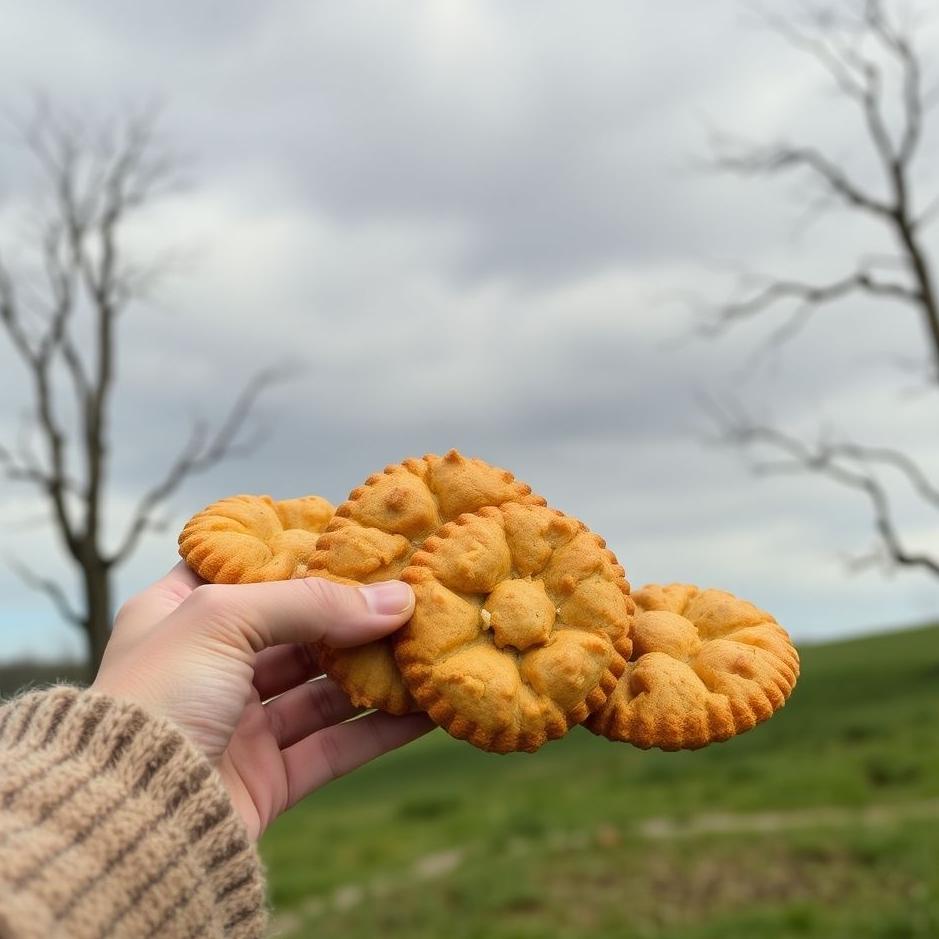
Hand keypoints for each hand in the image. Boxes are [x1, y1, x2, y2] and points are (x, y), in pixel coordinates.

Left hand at [91, 562, 433, 839]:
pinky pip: (337, 745)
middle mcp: (210, 667)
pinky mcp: (269, 777)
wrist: (131, 822)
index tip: (352, 536)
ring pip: (323, 688)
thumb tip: (396, 599)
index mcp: (178, 617)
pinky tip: (425, 709)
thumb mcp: (225, 620)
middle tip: (409, 591)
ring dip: (376, 670)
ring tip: (428, 646)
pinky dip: (382, 728)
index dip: (296, 551)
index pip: (243, 569)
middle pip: (295, 628)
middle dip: (352, 613)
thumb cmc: (159, 697)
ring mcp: (240, 725)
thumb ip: (313, 602)